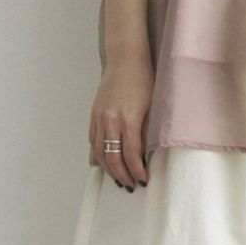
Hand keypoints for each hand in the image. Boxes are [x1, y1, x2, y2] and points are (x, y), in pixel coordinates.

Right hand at [90, 52, 153, 188]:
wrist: (126, 59)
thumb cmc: (144, 80)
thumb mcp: (152, 106)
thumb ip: (147, 131)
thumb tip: (146, 154)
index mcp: (128, 119)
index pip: (131, 155)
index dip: (137, 171)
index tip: (143, 180)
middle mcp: (110, 120)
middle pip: (112, 158)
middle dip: (122, 175)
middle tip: (130, 185)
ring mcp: (99, 117)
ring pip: (99, 152)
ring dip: (109, 168)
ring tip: (118, 178)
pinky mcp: (94, 114)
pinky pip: (93, 140)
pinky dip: (99, 153)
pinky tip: (106, 160)